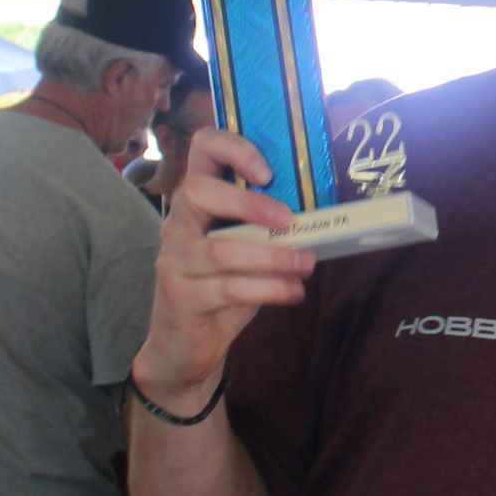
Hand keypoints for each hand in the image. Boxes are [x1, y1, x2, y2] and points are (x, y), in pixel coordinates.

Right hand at [133, 129, 317, 409]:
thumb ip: (265, 226)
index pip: (201, 150)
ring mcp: (173, 261)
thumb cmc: (221, 288)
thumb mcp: (243, 249)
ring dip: (272, 257)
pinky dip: (269, 289)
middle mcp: (177, 225)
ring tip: (307, 263)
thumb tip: (321, 215)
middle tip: (290, 221)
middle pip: (198, 192)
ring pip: (221, 250)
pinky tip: (294, 292)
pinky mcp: (180, 297)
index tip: (268, 171)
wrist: (184, 347)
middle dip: (249, 203)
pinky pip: (228, 288)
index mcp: (195, 202)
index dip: (233, 148)